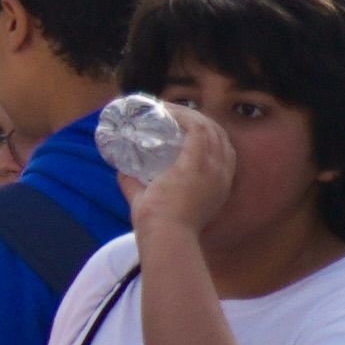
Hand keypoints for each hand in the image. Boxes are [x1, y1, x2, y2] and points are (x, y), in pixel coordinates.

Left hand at [126, 100, 235, 253]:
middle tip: (170, 114)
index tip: (182, 126)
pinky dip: (185, 117)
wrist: (163, 234)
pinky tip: (169, 111)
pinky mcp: (197, 164)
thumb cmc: (158, 225)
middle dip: (197, 120)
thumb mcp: (151, 200)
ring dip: (188, 115)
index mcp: (219, 185)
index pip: (223, 151)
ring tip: (166, 109)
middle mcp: (222, 175)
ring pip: (208, 129)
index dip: (207, 135)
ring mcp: (212, 168)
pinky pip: (197, 130)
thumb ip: (137, 184)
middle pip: (218, 136)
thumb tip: (122, 169)